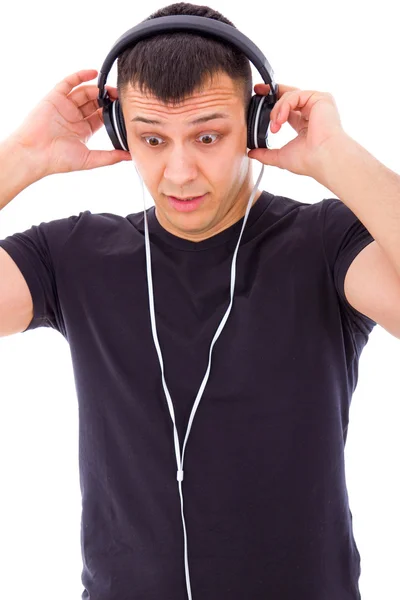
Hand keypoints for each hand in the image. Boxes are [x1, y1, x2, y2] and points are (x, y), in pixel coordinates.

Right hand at [9, 69, 130, 177]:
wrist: (35, 154)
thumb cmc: (58, 160)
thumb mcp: (90, 159)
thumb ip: (110, 157)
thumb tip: (130, 156)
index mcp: (82, 130)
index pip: (100, 116)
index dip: (112, 111)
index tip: (124, 108)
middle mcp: (74, 117)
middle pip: (94, 102)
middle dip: (107, 98)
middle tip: (119, 95)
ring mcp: (64, 106)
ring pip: (83, 92)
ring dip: (97, 88)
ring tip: (109, 88)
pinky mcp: (54, 97)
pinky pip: (68, 82)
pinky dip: (80, 76)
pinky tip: (93, 73)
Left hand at [248, 83, 346, 179]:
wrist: (323, 159)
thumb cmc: (309, 161)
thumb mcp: (280, 156)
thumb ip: (265, 154)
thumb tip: (251, 153)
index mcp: (304, 124)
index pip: (287, 108)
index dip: (272, 104)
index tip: (258, 98)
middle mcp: (312, 111)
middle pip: (289, 95)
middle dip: (271, 92)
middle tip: (258, 91)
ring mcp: (317, 104)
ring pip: (289, 96)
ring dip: (277, 110)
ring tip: (275, 126)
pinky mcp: (321, 98)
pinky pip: (295, 95)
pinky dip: (284, 106)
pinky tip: (280, 120)